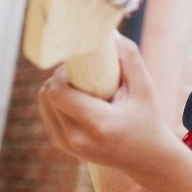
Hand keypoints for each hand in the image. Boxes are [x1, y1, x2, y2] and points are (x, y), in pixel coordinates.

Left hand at [37, 35, 176, 173]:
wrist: (147, 159)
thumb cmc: (148, 120)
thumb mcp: (145, 87)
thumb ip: (129, 57)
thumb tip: (109, 33)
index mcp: (97, 124)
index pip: (57, 92)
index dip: (63, 73)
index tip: (82, 66)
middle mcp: (76, 138)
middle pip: (47, 95)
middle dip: (61, 78)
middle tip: (83, 74)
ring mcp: (66, 145)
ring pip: (43, 104)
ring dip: (57, 89)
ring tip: (82, 86)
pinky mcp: (62, 146)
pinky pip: (47, 114)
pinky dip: (57, 101)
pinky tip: (78, 98)